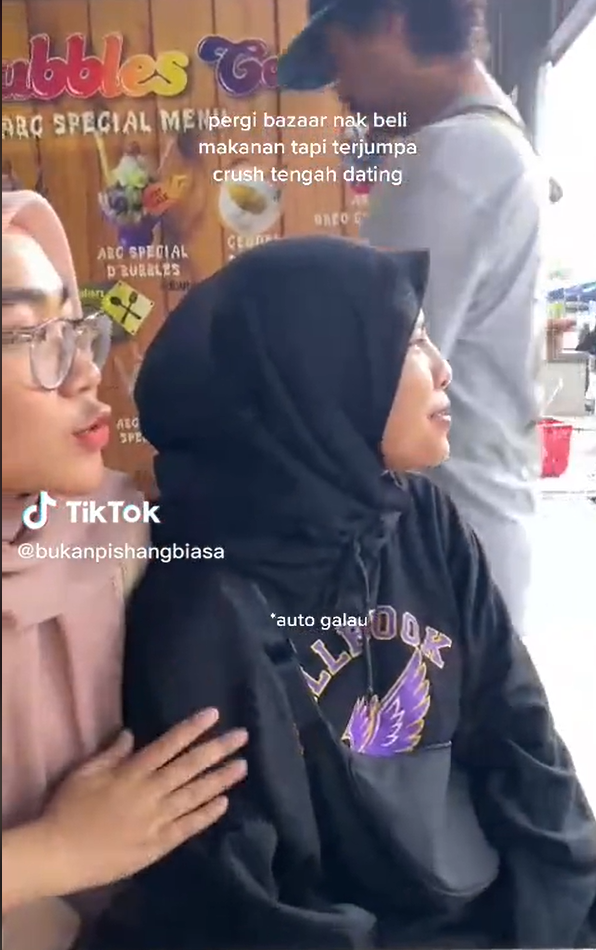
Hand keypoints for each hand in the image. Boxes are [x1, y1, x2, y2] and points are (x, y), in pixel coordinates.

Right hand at [39, 708, 246, 892]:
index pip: (168, 744)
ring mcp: (156, 819)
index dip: (192, 728)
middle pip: (189, 766)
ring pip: (194, 795)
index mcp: (132, 772)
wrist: (59, 854)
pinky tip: (224, 803)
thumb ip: (111, 753)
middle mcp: (149, 792)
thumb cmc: (67, 809)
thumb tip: (131, 733)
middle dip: (217, 749)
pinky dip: (206, 814)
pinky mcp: (157, 844)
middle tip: (242, 736)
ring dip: (220, 779)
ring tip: (242, 766)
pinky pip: (187, 827)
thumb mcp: (85, 773)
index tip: (214, 715)